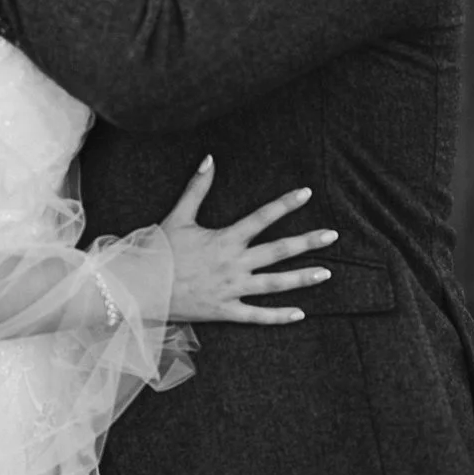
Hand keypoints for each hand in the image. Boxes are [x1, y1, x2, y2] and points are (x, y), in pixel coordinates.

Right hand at [159, 157, 336, 323]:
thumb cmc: (158, 250)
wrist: (141, 287)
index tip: (307, 194)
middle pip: (278, 251)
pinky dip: (279, 316)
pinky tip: (300, 314)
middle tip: (333, 235)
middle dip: (307, 242)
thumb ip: (197, 187)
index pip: (262, 217)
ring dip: (302, 278)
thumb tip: (209, 158)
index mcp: (225, 239)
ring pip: (275, 284)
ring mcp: (232, 289)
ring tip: (327, 273)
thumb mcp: (178, 216)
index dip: (286, 204)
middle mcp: (234, 264)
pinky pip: (257, 316)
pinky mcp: (225, 311)